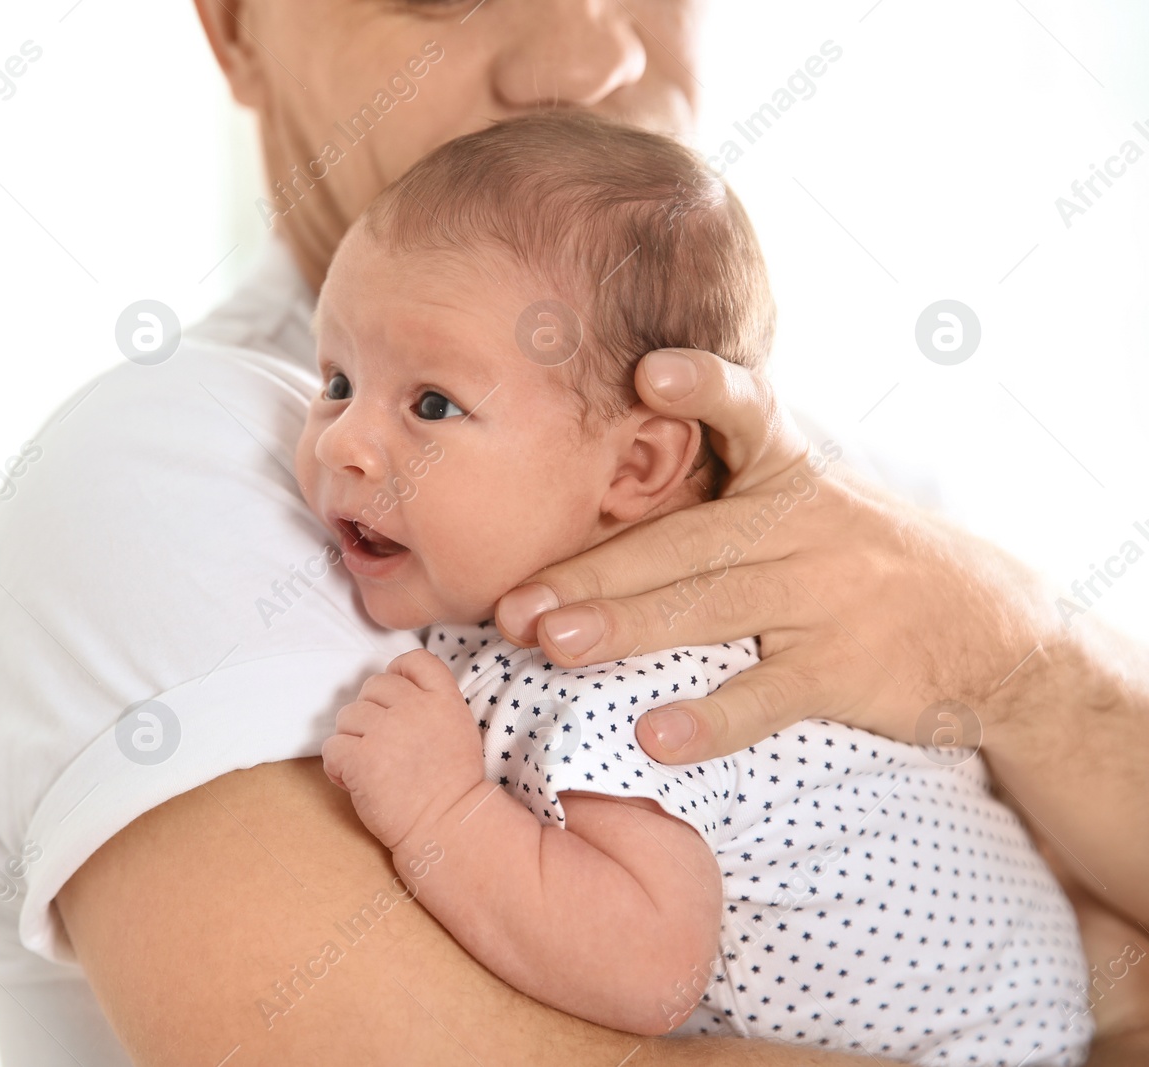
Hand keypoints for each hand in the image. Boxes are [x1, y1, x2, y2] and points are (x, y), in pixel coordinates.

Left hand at [321, 649, 484, 851]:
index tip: (395, 703)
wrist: (447, 829)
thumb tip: (392, 687)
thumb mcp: (457, 728)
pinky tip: (354, 782)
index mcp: (444, 699)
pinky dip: (337, 767)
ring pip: (347, 716)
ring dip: (352, 741)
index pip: (413, 660)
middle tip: (383, 747)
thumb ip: (431, 701)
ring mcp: (386, 732)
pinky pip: (331, 748)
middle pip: (372, 687)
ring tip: (371, 768)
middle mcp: (415, 709)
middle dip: (370, 715)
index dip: (397, 676)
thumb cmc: (450, 785)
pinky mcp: (361, 760)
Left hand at [492, 347, 1060, 766]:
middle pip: (685, 542)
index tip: (648, 370)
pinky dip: (711, 718)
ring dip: (627, 628)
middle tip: (513, 602)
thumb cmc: (861, 559)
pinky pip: (769, 694)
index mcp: (789, 474)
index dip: (702, 389)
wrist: (994, 631)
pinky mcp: (846, 668)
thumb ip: (721, 492)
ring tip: (553, 646)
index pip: (748, 414)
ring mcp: (826, 597)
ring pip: (712, 610)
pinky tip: (653, 737)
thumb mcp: (808, 501)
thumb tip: (595, 498)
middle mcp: (804, 525)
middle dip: (593, 571)